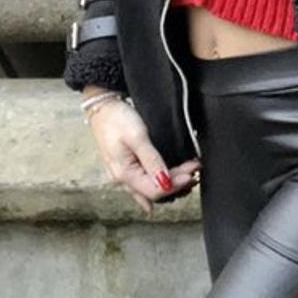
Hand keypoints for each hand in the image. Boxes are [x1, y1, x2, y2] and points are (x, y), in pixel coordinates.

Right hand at [87, 98, 201, 215]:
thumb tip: (166, 182)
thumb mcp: (137, 137)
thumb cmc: (117, 119)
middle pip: (154, 191)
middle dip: (177, 183)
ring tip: (188, 175)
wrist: (102, 106)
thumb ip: (151, 160)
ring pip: (150, 189)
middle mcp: (123, 179)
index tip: (192, 173)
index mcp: (125, 174)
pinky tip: (166, 186)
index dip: (176, 184)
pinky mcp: (127, 166)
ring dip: (170, 183)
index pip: (155, 190)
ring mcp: (124, 174)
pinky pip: (144, 182)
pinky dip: (159, 182)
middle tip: (195, 170)